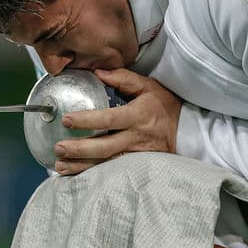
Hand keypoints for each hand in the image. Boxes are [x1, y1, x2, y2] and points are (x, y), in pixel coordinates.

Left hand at [53, 68, 181, 174]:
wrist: (188, 129)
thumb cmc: (165, 105)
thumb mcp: (148, 86)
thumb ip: (123, 78)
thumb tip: (98, 72)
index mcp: (138, 115)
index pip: (109, 119)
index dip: (88, 120)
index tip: (67, 120)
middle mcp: (137, 137)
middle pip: (105, 147)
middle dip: (80, 149)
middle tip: (58, 148)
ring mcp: (138, 154)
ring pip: (107, 163)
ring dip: (82, 166)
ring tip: (60, 166)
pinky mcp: (138, 165)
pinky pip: (114, 171)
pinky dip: (94, 174)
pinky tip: (76, 175)